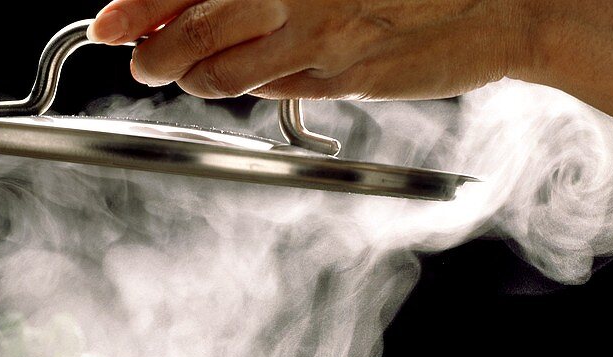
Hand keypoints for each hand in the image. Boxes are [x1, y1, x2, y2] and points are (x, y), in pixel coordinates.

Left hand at [88, 0, 536, 100]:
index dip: (139, 4)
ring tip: (182, 74)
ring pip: (227, 73)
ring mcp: (319, 42)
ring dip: (194, 78)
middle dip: (153, 51)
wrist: (504, 0)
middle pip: (194, 32)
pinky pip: (276, 91)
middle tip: (138, 60)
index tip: (108, 21)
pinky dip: (248, 89)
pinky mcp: (343, 80)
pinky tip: (242, 81)